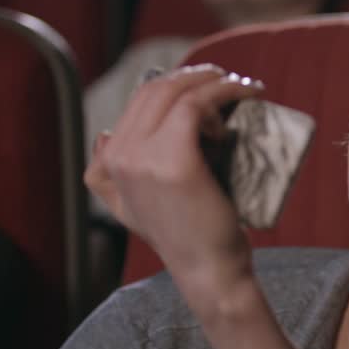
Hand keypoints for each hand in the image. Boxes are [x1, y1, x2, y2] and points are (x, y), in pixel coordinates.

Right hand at [85, 64, 261, 294]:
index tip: (208, 88)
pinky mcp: (174, 159)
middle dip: (195, 77)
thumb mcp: (132, 209)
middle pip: (155, 89)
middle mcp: (119, 156)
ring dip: (212, 81)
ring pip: (176, 92)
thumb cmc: (185, 238)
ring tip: (241, 89)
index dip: (176, 85)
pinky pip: (196, 105)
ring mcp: (143, 157)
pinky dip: (222, 92)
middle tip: (228, 81)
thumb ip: (108, 176)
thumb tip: (103, 135)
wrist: (207, 271)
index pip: (139, 100)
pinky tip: (245, 95)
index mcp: (108, 163)